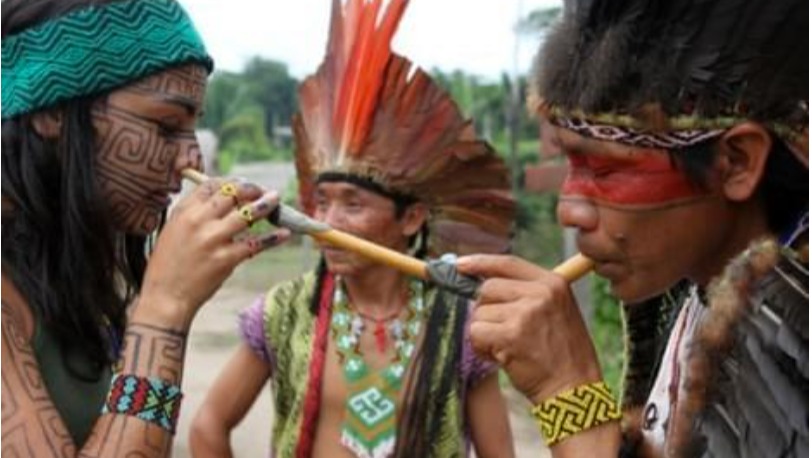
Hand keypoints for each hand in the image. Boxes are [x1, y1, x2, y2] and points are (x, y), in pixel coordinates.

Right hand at [138, 179, 289, 326]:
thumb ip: (194, 215)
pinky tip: (284, 233)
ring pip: (248, 214)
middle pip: (232, 195)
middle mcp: (199, 221)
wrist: (166, 297)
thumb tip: (220, 201)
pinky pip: (256, 244)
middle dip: (251, 189)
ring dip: (266, 205)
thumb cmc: (168, 266)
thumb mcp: (172, 231)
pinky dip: (273, 238)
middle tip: (263, 190)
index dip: (230, 182)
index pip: (211, 185)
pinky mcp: (227, 258)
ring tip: (276, 200)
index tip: (242, 184)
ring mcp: (215, 239)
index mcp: (184, 212)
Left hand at [456, 254, 601, 402]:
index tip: (460, 266)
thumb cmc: (563, 354)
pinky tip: (502, 357)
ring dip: (485, 333)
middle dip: (486, 311)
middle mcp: (540, 293)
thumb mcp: (557, 311)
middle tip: (502, 332)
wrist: (574, 389)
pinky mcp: (511, 335)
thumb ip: (527, 294)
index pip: (508, 263)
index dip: (480, 263)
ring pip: (479, 313)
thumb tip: (482, 284)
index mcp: (553, 282)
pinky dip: (482, 347)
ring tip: (509, 348)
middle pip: (488, 288)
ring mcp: (525, 313)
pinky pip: (476, 332)